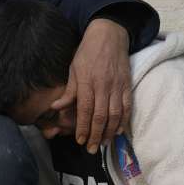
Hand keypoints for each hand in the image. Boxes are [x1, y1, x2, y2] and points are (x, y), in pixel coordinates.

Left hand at [51, 18, 130, 153]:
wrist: (109, 35)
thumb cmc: (87, 52)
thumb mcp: (73, 68)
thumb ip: (69, 91)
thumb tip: (56, 108)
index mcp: (87, 82)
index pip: (85, 110)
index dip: (83, 127)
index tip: (80, 141)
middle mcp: (103, 85)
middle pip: (100, 116)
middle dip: (96, 135)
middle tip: (91, 150)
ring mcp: (117, 86)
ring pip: (115, 114)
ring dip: (109, 132)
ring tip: (104, 144)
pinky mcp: (127, 85)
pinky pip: (127, 106)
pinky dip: (124, 121)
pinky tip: (119, 131)